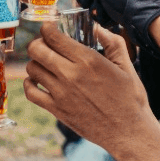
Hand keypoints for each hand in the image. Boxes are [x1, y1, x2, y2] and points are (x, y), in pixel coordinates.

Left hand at [24, 23, 157, 158]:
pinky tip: (37, 81)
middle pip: (37, 50)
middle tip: (45, 45)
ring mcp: (61, 93)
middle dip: (38, 43)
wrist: (128, 132)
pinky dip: (29, 84)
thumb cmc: (130, 99)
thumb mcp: (127, 66)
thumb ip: (113, 43)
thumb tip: (97, 28)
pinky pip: (31, 92)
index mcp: (88, 60)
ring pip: (32, 68)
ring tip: (45, 64)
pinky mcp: (57, 110)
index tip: (49, 29)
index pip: (53, 37)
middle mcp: (71, 74)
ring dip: (35, 62)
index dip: (47, 28)